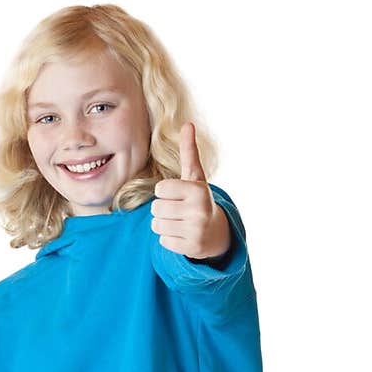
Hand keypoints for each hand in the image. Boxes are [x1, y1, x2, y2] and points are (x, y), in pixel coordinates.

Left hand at [150, 122, 230, 259]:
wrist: (215, 232)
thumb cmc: (198, 199)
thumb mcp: (194, 176)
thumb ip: (189, 151)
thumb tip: (187, 124)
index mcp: (198, 190)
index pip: (160, 189)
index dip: (165, 192)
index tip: (178, 195)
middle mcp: (199, 210)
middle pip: (156, 208)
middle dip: (163, 209)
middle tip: (178, 211)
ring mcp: (196, 230)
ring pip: (157, 225)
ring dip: (163, 224)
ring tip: (179, 222)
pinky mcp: (192, 248)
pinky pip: (163, 241)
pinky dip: (168, 239)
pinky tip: (182, 235)